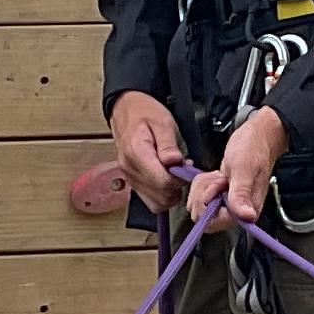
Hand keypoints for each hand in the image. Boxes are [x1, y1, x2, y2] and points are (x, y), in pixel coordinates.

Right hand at [109, 92, 195, 211]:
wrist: (127, 110)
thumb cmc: (145, 113)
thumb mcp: (162, 121)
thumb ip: (168, 144)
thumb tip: (174, 162)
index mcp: (137, 153)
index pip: (162, 182)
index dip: (179, 178)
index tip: (186, 166)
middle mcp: (130, 169)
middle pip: (160, 196)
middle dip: (177, 186)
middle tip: (183, 169)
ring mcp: (129, 178)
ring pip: (155, 203)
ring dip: (170, 193)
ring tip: (175, 173)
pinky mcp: (132, 182)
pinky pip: (150, 200)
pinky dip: (162, 194)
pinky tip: (167, 179)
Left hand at [187, 104, 292, 225]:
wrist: (259, 136)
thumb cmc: (254, 148)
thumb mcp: (244, 169)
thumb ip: (241, 194)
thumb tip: (246, 216)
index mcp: (245, 211)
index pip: (213, 224)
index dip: (208, 205)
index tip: (218, 186)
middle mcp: (237, 211)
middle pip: (202, 215)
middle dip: (204, 193)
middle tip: (220, 178)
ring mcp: (228, 203)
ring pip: (199, 204)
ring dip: (204, 186)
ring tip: (221, 175)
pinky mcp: (222, 195)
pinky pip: (201, 194)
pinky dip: (204, 182)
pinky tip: (218, 175)